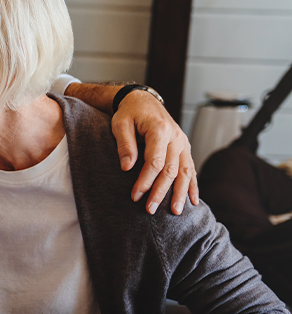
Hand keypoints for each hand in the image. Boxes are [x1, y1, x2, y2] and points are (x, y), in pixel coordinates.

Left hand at [112, 91, 197, 214]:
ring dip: (180, 193)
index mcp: (159, 130)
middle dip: (160, 192)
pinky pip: (190, 168)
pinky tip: (193, 201)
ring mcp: (182, 143)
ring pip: (184, 172)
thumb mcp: (120, 124)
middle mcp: (175, 137)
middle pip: (171, 170)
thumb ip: (124, 145)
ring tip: (175, 212)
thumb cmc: (129, 113)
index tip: (135, 196)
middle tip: (150, 210)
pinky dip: (192, 185)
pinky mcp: (184, 148)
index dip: (145, 180)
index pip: (155, 161)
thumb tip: (126, 168)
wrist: (143, 101)